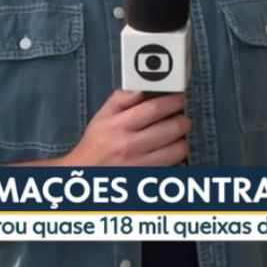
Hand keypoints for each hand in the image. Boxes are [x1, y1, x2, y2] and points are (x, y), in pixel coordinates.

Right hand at [9, 91, 188, 167]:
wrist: (84, 174)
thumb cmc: (96, 144)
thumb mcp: (102, 116)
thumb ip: (121, 98)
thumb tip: (142, 87)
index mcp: (118, 126)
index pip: (155, 109)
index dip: (173, 101)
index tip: (179, 98)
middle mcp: (130, 146)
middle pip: (172, 128)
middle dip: (182, 120)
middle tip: (180, 118)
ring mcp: (140, 166)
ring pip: (178, 150)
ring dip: (181, 140)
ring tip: (175, 137)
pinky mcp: (148, 179)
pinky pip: (176, 168)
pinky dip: (178, 161)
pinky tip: (170, 155)